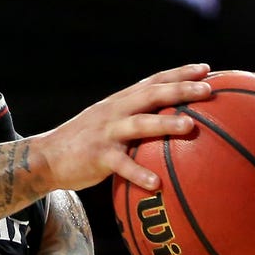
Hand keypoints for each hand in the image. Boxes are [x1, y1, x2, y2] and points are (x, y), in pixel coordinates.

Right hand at [31, 63, 212, 192]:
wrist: (46, 157)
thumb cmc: (84, 144)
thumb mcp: (107, 124)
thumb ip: (133, 121)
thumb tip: (169, 126)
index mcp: (119, 102)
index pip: (152, 81)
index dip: (179, 74)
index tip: (206, 69)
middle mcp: (114, 111)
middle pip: (150, 95)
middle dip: (180, 89)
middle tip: (208, 90)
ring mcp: (105, 132)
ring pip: (138, 124)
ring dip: (165, 123)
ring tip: (190, 126)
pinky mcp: (97, 156)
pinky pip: (121, 164)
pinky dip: (139, 173)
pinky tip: (157, 184)